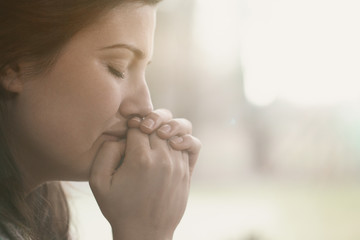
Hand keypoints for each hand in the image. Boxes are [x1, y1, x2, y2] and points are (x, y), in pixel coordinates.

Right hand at [89, 111, 199, 239]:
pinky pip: (192, 144)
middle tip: (141, 129)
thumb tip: (123, 135)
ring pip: (178, 129)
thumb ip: (106, 151)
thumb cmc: (119, 207)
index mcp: (140, 159)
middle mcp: (162, 159)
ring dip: (166, 127)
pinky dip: (183, 138)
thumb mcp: (99, 182)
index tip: (128, 129)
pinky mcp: (187, 172)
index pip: (139, 125)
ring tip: (156, 134)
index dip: (132, 123)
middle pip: (159, 123)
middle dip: (148, 121)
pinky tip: (172, 144)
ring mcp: (178, 165)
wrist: (145, 232)